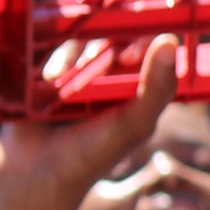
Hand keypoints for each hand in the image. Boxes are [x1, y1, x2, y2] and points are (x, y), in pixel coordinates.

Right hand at [0, 34, 176, 209]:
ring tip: (61, 81)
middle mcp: (108, 75)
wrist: (38, 173)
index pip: (146, 44)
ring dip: (71, 56)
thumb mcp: (135, 123)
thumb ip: (158, 88)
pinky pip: (47, 49)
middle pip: (109, 36)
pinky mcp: (45, 72)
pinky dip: (49, 59)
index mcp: (137, 84)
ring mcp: (76, 72)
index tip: (129, 57)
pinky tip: (47, 80)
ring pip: (77, 41)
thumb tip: (171, 41)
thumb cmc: (94, 153)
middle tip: (90, 69)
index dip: (139, 41)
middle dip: (100, 49)